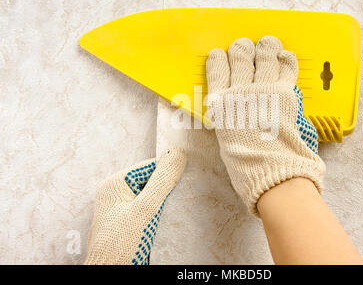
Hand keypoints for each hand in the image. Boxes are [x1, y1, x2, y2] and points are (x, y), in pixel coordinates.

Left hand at [84, 148, 185, 264]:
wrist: (111, 273)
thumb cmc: (121, 244)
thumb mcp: (146, 209)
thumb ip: (162, 181)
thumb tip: (178, 154)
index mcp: (114, 183)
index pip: (149, 166)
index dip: (168, 171)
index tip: (186, 178)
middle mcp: (116, 193)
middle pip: (151, 180)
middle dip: (167, 188)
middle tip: (181, 197)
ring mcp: (121, 208)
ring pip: (151, 196)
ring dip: (165, 202)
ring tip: (172, 211)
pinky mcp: (128, 222)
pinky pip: (148, 210)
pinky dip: (160, 213)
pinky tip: (166, 221)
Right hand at [206, 36, 324, 214]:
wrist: (271, 169)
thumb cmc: (244, 162)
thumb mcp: (225, 138)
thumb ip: (229, 117)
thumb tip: (234, 108)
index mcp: (221, 103)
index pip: (217, 70)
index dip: (219, 59)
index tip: (219, 54)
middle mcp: (240, 91)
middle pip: (240, 58)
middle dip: (241, 49)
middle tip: (243, 46)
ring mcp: (264, 89)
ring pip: (264, 57)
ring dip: (265, 48)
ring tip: (267, 44)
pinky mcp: (285, 93)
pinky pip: (286, 68)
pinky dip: (286, 60)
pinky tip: (285, 55)